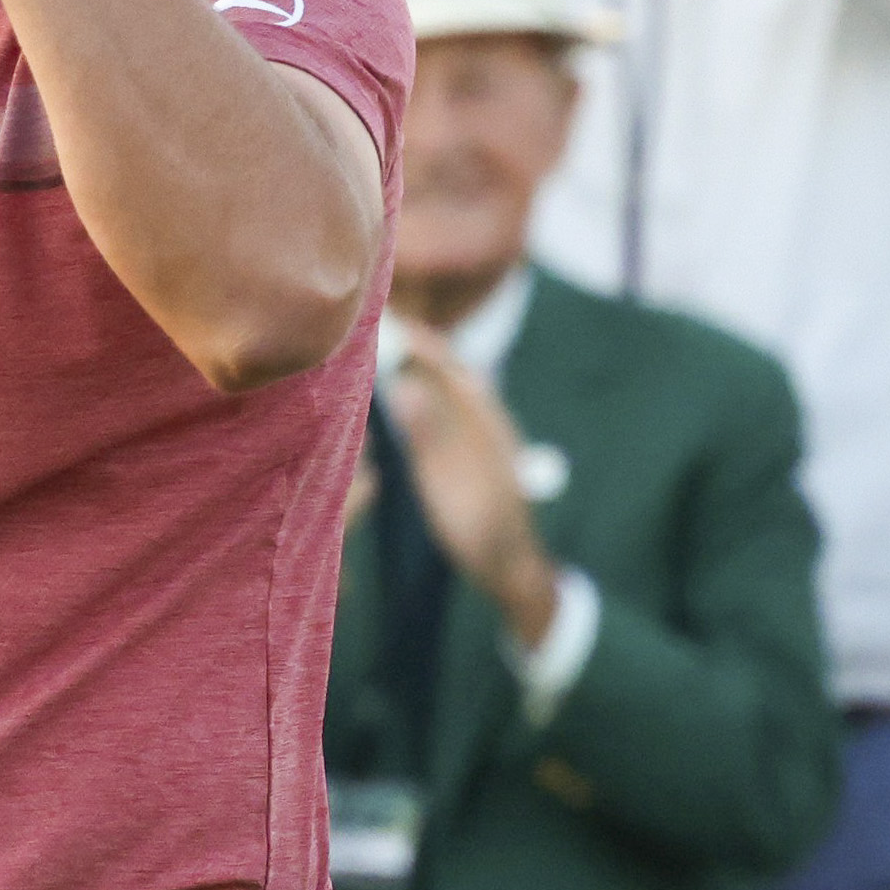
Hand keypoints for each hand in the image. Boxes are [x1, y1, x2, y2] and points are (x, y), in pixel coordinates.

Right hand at [385, 325, 563, 648]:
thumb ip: (429, 433)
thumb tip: (404, 383)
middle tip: (377, 334)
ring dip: (420, 373)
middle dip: (417, 351)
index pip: (450, 366)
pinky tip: (406, 407)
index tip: (386, 320)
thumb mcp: (449, 482)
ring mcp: (481, 441)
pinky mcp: (473, 459)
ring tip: (384, 361)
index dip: (419, 342)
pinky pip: (446, 416)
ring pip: (449, 394)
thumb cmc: (481, 528)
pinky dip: (424, 400)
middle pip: (450, 374)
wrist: (513, 568)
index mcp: (485, 421)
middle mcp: (486, 423)